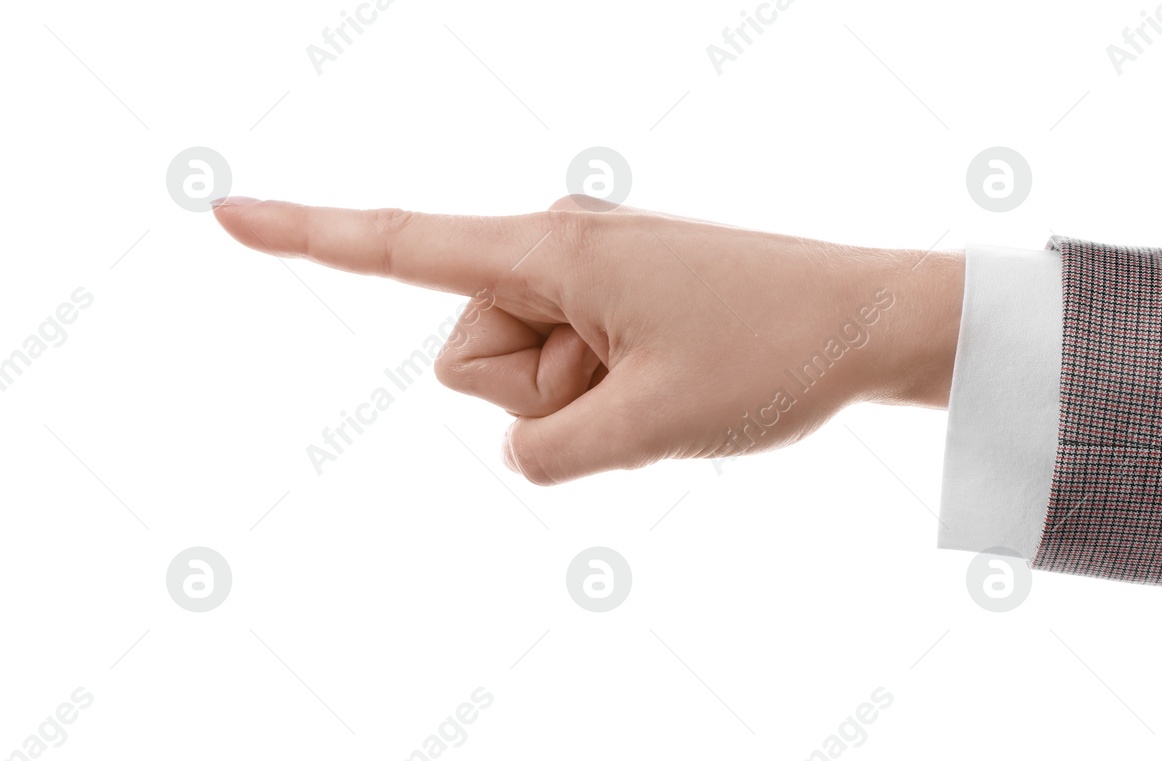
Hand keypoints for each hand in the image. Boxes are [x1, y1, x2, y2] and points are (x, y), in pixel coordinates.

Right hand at [212, 196, 963, 484]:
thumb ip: (546, 452)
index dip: (308, 237)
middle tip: (640, 384)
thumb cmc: (772, 359)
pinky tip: (681, 377)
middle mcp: (561, 247)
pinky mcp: (622, 295)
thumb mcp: (643, 427)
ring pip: (526, 372)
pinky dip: (612, 391)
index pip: (403, 245)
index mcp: (554, 251)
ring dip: (587, 399)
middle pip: (472, 355)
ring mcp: (594, 271)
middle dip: (540, 394)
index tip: (223, 211)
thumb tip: (521, 447)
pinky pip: (574, 363)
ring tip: (671, 380)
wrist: (871, 323)